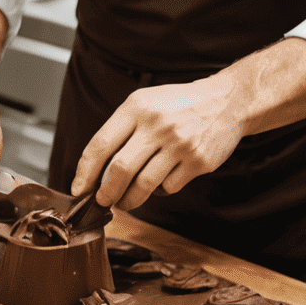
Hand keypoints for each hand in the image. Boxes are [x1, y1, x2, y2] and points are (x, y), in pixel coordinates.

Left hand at [72, 74, 247, 212]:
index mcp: (137, 107)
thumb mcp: (145, 102)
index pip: (101, 144)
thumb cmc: (178, 104)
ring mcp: (179, 144)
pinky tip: (159, 183)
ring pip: (143, 185)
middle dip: (105, 193)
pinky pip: (169, 188)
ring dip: (128, 200)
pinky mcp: (198, 161)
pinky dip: (159, 192)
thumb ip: (121, 129)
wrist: (226, 102)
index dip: (85, 172)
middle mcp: (157, 125)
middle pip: (119, 170)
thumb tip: (95, 169)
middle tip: (102, 201)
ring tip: (124, 203)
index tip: (79, 189)